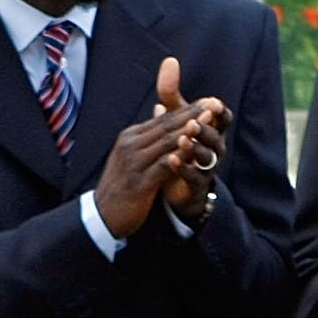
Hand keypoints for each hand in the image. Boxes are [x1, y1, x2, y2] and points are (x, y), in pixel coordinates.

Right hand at [94, 58, 221, 242]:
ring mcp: (133, 163)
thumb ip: (148, 139)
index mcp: (130, 137)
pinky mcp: (139, 182)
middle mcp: (130, 145)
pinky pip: (164, 166)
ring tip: (210, 121)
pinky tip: (196, 151)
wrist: (102, 215)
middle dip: (192, 113)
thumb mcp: (132, 157)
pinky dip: (180, 157)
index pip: (162, 119)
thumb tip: (162, 114)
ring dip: (190, 130)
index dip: (186, 109)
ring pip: (166, 142)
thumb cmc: (121, 186)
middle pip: (166, 125)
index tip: (208, 101)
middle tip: (214, 103)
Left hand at [151, 57, 230, 225]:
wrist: (173, 182)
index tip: (214, 103)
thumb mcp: (175, 116)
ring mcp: (207, 167)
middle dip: (205, 128)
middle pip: (215, 136)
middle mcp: (214, 147)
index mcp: (212, 128)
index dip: (220, 111)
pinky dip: (184, 168)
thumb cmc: (179, 142)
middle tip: (193, 121)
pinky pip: (193, 177)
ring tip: (183, 139)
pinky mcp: (196, 185)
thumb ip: (171, 92)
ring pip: (207, 157)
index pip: (223, 118)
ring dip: (196, 147)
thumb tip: (169, 60)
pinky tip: (171, 159)